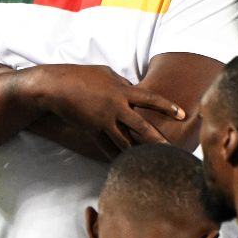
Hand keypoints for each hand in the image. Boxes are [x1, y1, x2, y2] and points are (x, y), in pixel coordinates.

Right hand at [31, 64, 183, 154]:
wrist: (54, 87)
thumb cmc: (80, 76)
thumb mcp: (106, 73)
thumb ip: (123, 83)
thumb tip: (135, 89)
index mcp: (122, 90)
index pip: (150, 99)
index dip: (167, 107)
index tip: (183, 114)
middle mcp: (115, 107)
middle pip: (142, 127)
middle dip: (157, 140)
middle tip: (172, 151)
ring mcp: (103, 121)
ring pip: (125, 141)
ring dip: (138, 153)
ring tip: (151, 163)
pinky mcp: (91, 130)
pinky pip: (106, 146)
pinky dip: (115, 155)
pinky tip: (124, 164)